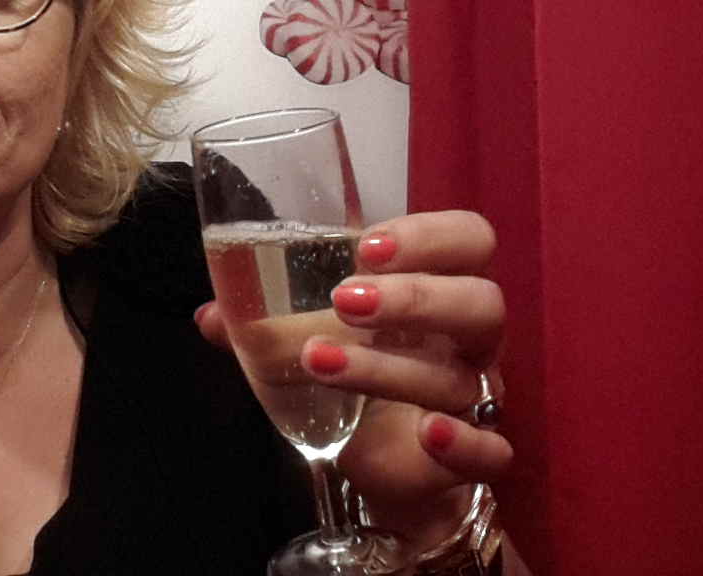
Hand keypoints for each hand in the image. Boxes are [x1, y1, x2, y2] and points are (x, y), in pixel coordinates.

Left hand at [196, 209, 512, 548]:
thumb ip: (262, 325)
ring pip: (459, 376)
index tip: (367, 244)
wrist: (375, 467)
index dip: (431, 235)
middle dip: (414, 296)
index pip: (469, 241)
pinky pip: (493, 451)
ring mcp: (473, 398)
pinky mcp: (469, 460)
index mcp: (437, 291)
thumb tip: (209, 315)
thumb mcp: (306, 342)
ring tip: (320, 361)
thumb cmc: (352, 380)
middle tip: (344, 300)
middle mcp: (465, 341)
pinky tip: (428, 432)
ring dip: (389, 367)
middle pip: (482, 302)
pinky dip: (465, 442)